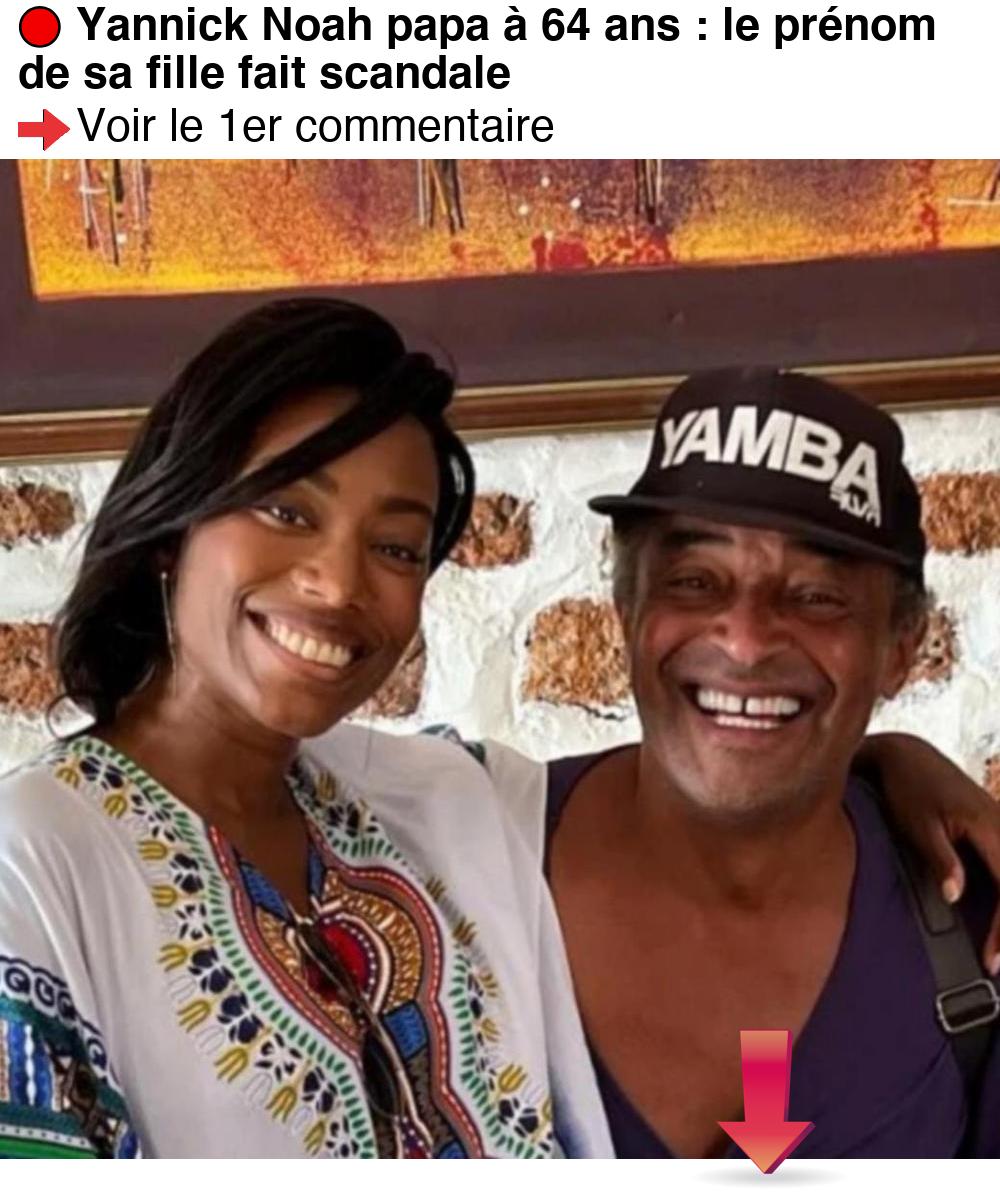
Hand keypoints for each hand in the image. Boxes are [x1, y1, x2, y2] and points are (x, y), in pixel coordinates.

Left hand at [859, 732, 999, 974]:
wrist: (907, 754)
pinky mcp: (997, 828)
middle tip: (996, 967)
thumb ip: (940, 859)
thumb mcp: (917, 824)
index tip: (991, 962)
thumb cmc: (907, 789)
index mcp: (991, 828)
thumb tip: (955, 897)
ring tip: (999, 952)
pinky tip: (998, 919)